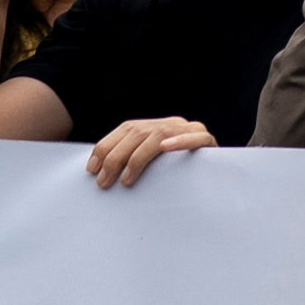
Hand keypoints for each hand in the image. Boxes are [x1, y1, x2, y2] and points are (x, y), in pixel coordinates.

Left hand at [85, 115, 214, 189]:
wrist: (213, 180)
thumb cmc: (175, 176)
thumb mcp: (150, 165)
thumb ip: (132, 159)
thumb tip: (98, 169)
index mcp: (157, 126)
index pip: (128, 128)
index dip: (106, 146)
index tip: (91, 169)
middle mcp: (173, 123)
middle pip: (138, 132)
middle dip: (116, 156)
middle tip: (103, 181)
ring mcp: (191, 130)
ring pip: (160, 135)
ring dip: (138, 157)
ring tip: (125, 180)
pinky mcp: (209, 142)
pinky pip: (196, 138)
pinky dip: (180, 141)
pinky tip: (166, 148)